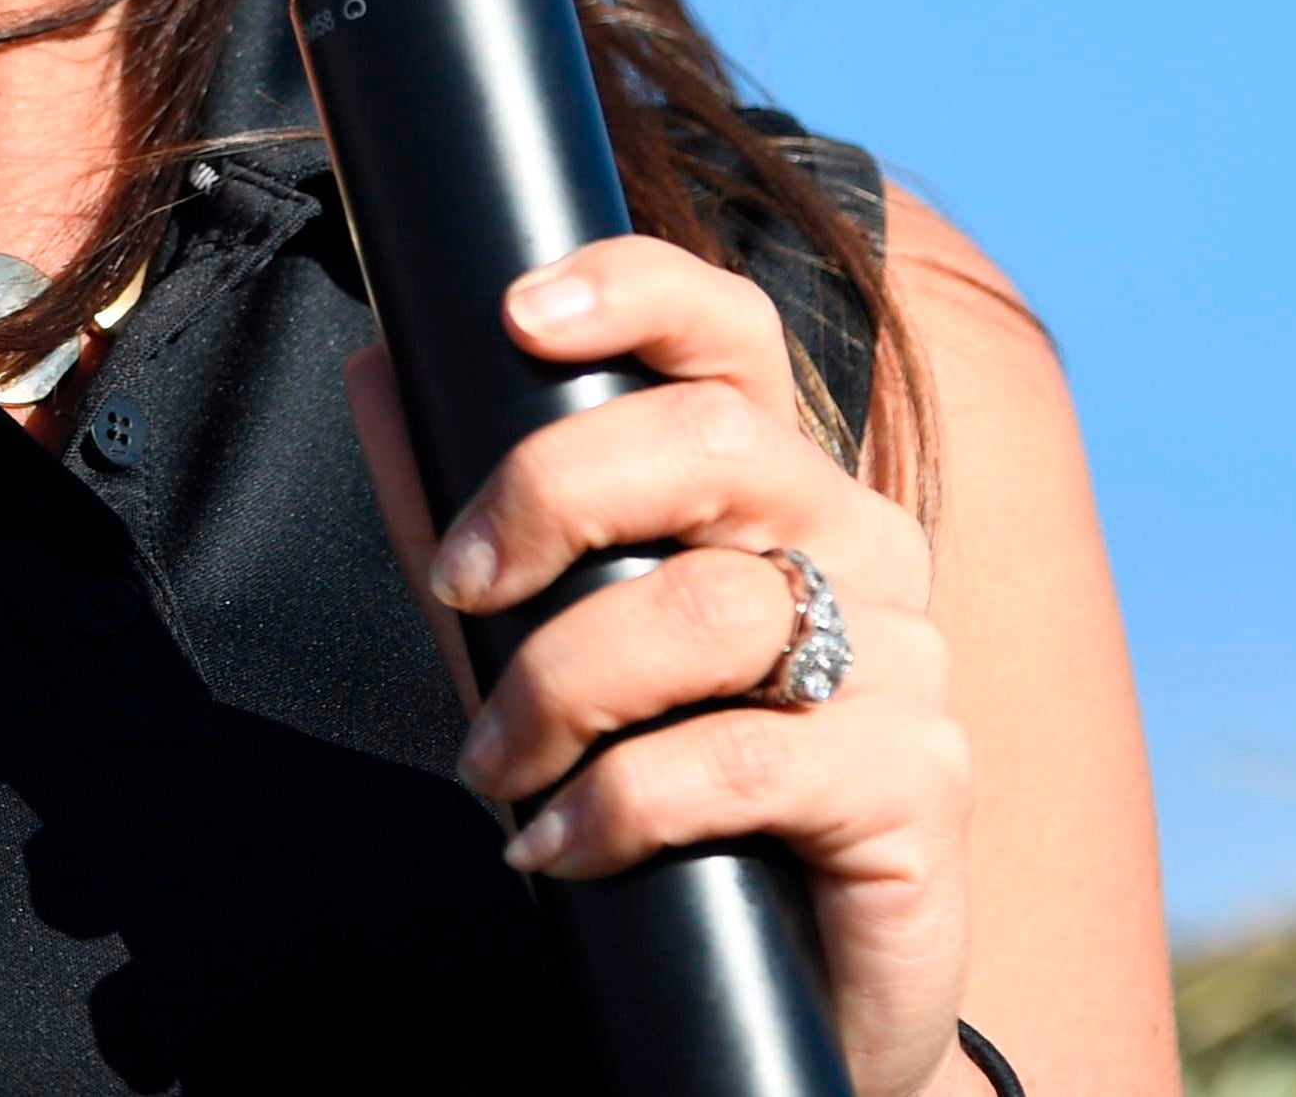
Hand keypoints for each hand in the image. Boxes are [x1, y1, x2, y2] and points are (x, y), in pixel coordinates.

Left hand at [343, 235, 976, 1096]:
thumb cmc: (664, 801)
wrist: (786, 1004)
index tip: (518, 311)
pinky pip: (740, 763)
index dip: (635, 291)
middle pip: (713, 441)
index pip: (732, 334)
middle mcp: (862, 544)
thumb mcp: (539, 643)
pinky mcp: (918, 780)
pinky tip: (558, 848)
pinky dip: (615, 805)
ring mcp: (907, 658)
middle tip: (458, 591)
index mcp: (785, 486)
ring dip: (561, 688)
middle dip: (550, 496)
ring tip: (499, 771)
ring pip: (713, 606)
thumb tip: (377, 367)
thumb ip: (466, 515)